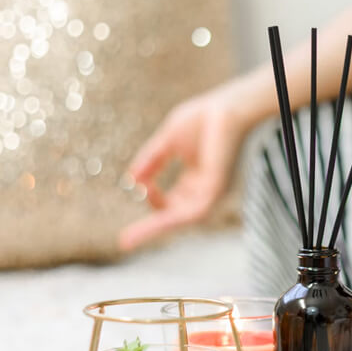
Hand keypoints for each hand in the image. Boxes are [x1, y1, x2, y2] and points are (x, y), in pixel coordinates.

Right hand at [119, 75, 267, 250]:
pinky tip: (155, 223)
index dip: (153, 200)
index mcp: (196, 180)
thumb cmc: (203, 119)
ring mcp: (212, 191)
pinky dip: (173, 219)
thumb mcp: (167, 142)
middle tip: (124, 243)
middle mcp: (204, 190)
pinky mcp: (217, 189)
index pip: (172, 203)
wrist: (227, 107)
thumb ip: (151, 161)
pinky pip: (194, 212)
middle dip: (150, 228)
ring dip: (156, 229)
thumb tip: (131, 180)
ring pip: (182, 219)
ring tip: (130, 240)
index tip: (138, 186)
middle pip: (175, 216)